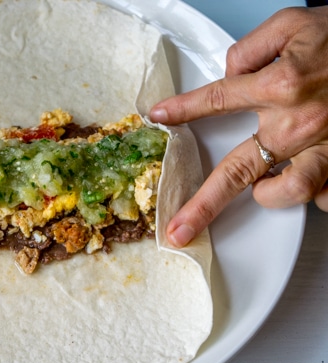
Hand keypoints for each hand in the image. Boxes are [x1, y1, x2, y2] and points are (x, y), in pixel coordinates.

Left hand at [150, 6, 327, 247]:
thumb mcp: (295, 22)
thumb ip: (252, 48)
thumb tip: (228, 72)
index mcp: (280, 84)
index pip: (215, 102)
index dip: (181, 110)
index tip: (159, 117)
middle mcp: (299, 123)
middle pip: (237, 172)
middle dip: (202, 206)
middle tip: (179, 233)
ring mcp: (327, 147)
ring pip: (286, 192)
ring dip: (268, 195)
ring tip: (261, 189)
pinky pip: (327, 194)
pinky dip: (318, 190)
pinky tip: (315, 176)